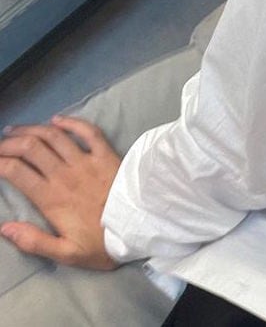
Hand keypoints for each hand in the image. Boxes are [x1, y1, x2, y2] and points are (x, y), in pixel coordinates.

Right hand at [0, 115, 119, 269]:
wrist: (143, 227)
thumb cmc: (104, 243)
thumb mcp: (67, 253)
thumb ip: (34, 241)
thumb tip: (4, 228)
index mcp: (52, 198)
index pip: (16, 171)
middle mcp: (66, 174)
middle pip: (31, 148)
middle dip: (10, 142)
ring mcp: (87, 161)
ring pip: (55, 136)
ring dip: (32, 129)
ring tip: (15, 130)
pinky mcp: (107, 155)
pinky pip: (88, 131)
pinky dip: (71, 122)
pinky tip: (58, 119)